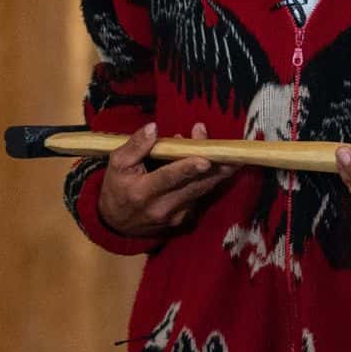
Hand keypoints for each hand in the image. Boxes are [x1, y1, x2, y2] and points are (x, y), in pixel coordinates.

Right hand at [98, 122, 236, 236]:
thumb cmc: (118, 187)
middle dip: (216, 167)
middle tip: (233, 153)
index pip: (167, 178)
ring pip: (203, 189)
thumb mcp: (117, 164)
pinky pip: (202, 195)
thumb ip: (135, 145)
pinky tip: (216, 164)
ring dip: (218, 170)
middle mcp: (161, 207)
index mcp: (141, 192)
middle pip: (194, 185)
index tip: (205, 159)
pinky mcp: (185, 219)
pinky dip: (209, 178)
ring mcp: (176, 215)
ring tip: (232, 154)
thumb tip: (153, 127)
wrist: (118, 224)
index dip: (187, 168)